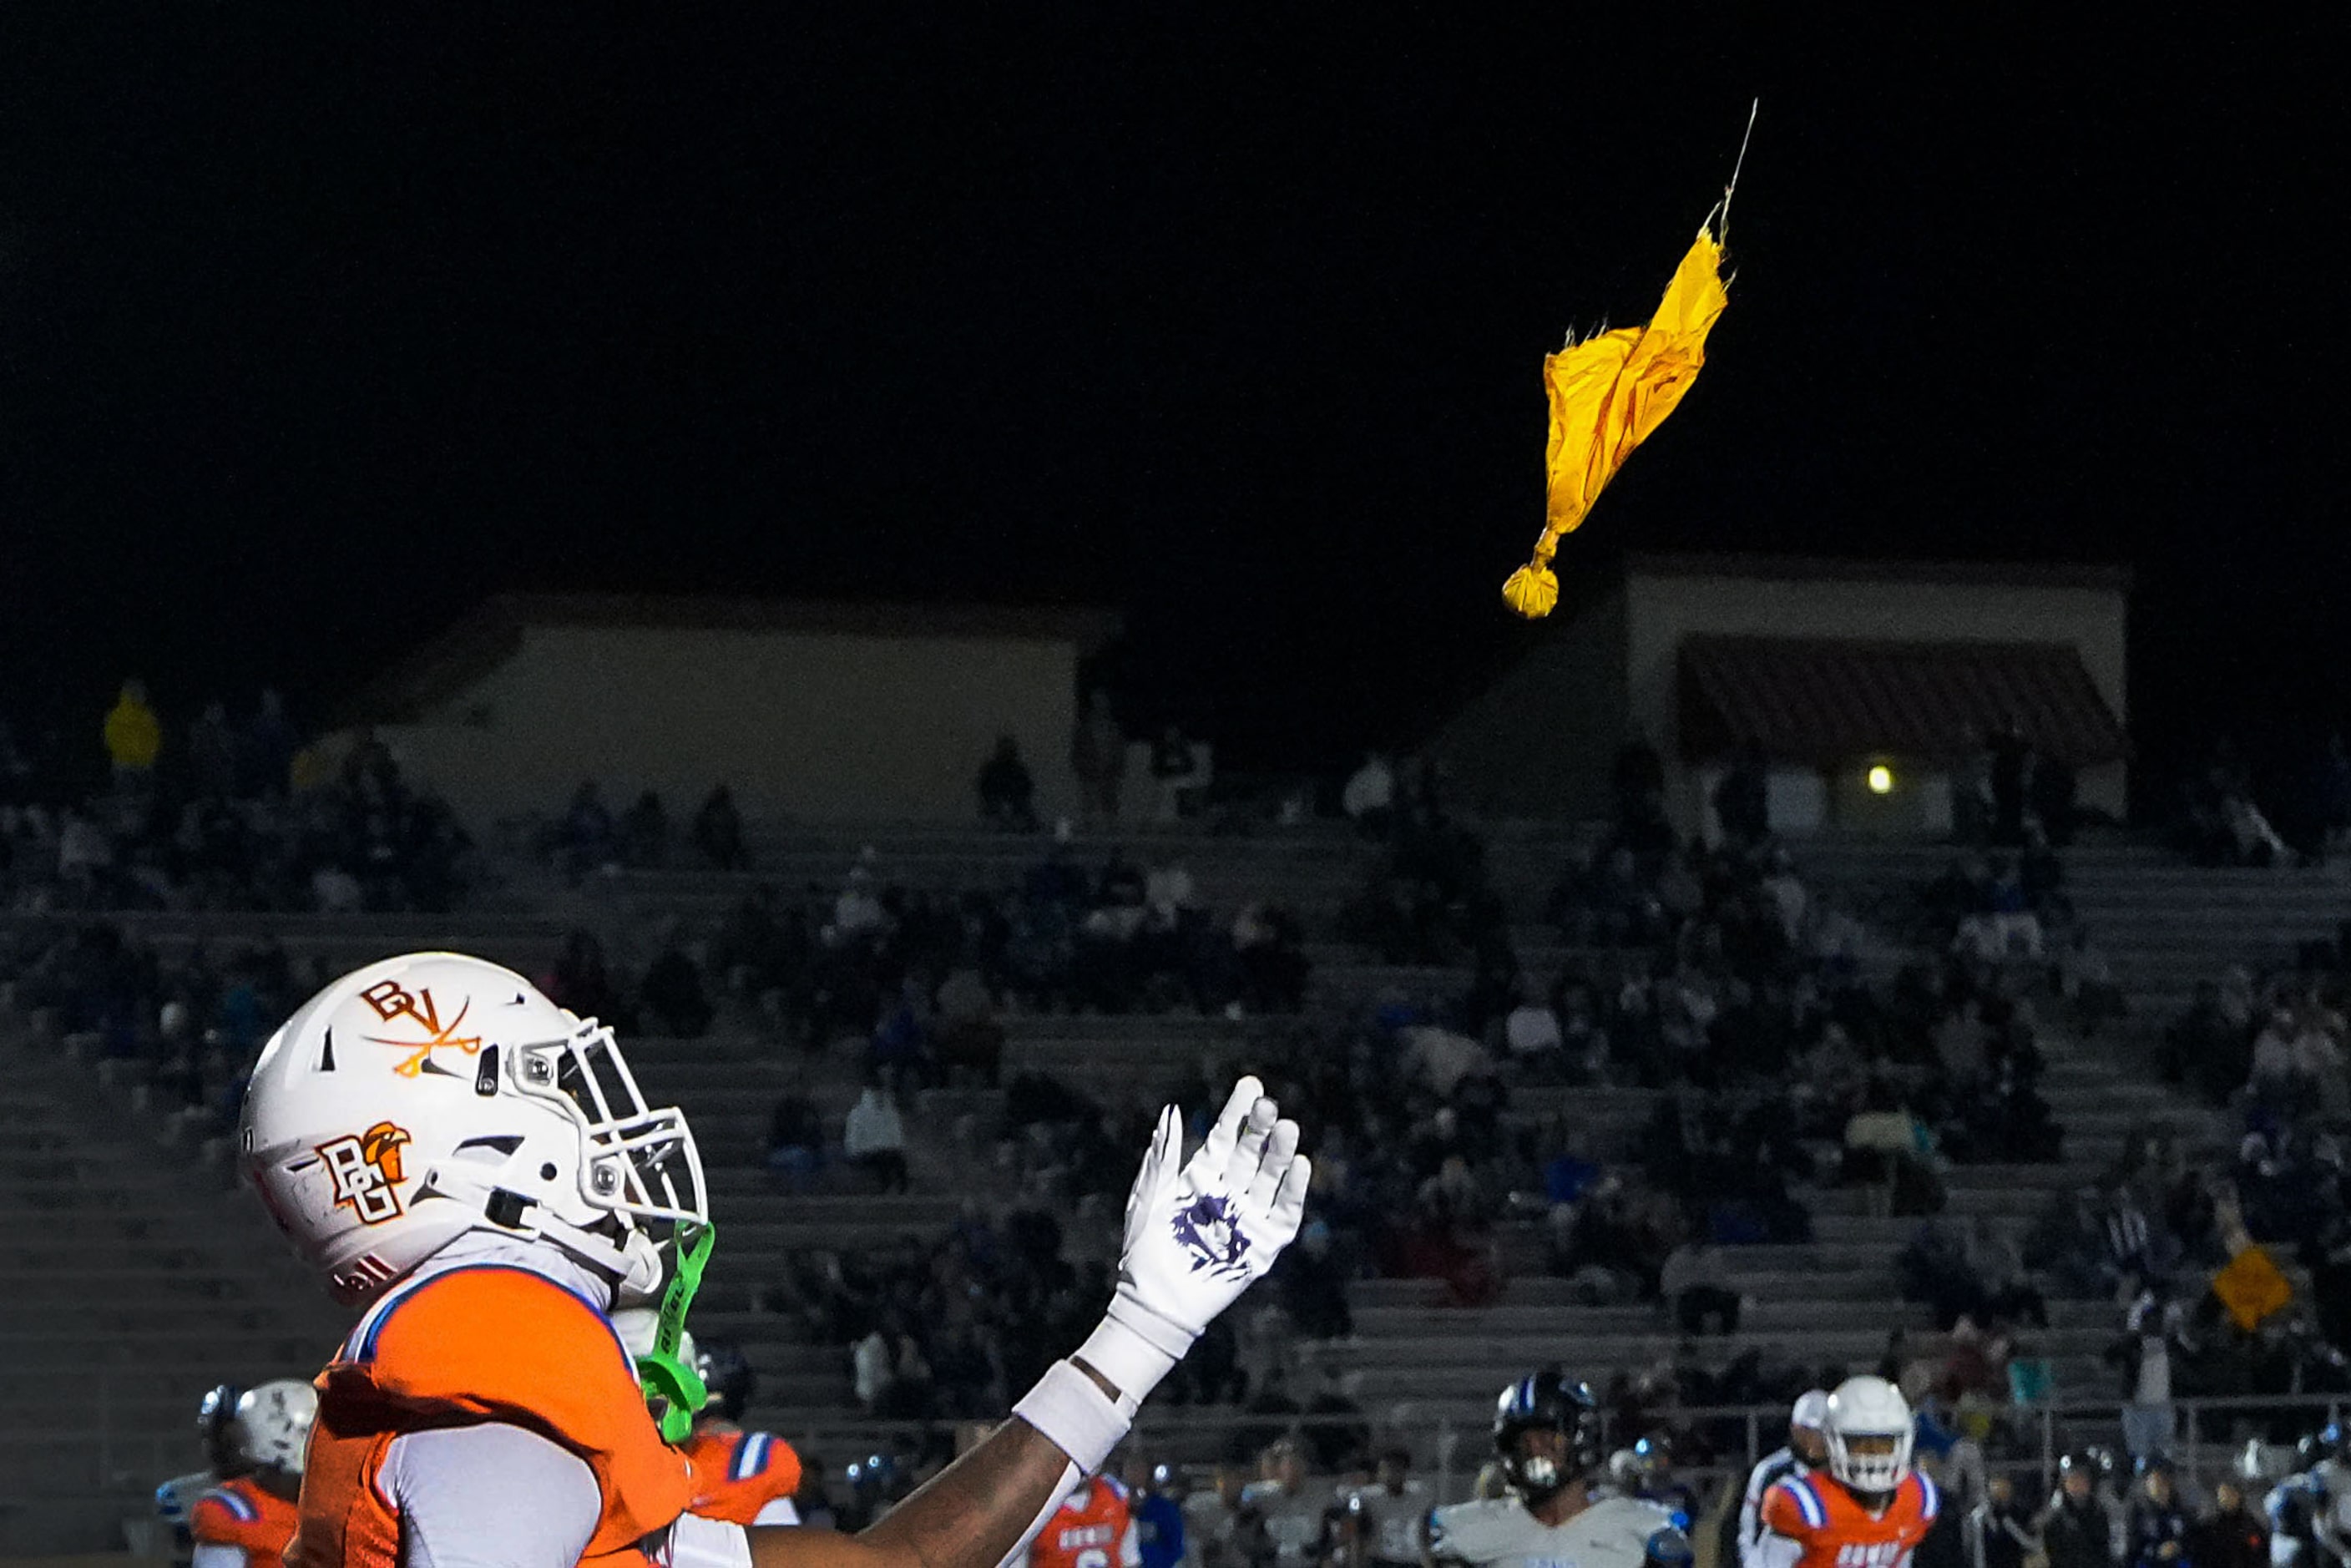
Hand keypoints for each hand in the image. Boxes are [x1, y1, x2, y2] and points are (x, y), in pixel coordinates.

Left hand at [1081, 1076, 1309, 1400]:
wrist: (1154, 1300)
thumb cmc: (1145, 1249)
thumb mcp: (1150, 1195)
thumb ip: (1163, 1156)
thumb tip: (1171, 1110)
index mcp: (1202, 1177)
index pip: (1226, 1136)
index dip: (1239, 1112)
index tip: (1252, 1085)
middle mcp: (1229, 1192)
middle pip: (1252, 1153)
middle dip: (1262, 1128)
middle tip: (1269, 1105)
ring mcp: (1249, 1217)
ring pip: (1271, 1177)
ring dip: (1281, 1152)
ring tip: (1288, 1128)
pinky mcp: (1264, 1245)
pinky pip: (1285, 1212)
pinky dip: (1294, 1190)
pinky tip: (1300, 1165)